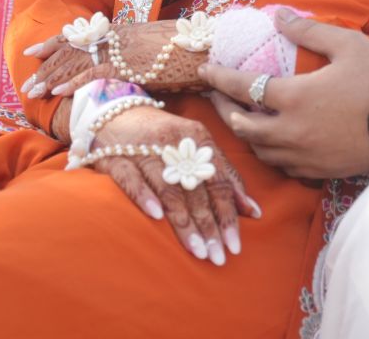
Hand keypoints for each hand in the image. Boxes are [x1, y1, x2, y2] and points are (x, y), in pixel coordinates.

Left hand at [19, 20, 203, 100]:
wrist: (205, 45)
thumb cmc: (186, 50)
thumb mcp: (156, 49)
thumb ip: (137, 58)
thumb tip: (127, 69)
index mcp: (121, 32)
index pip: (80, 36)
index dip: (54, 43)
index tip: (33, 52)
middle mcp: (116, 37)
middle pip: (72, 49)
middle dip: (46, 66)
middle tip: (26, 81)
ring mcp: (120, 50)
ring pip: (76, 62)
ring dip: (51, 78)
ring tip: (32, 90)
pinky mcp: (127, 64)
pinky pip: (93, 74)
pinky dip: (72, 83)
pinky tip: (57, 93)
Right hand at [85, 107, 259, 267]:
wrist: (115, 111)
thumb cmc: (164, 136)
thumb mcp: (198, 145)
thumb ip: (225, 176)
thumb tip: (253, 211)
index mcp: (198, 138)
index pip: (218, 182)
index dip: (228, 215)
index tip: (235, 246)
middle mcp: (173, 144)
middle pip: (196, 191)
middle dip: (209, 227)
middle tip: (218, 257)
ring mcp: (143, 150)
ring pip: (169, 189)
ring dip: (184, 222)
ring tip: (197, 250)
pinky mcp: (116, 158)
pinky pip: (132, 180)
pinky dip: (145, 197)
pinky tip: (156, 218)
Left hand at [200, 12, 368, 179]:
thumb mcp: (345, 43)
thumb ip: (307, 30)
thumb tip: (278, 15)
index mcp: (295, 98)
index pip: (244, 88)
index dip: (219, 78)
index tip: (205, 70)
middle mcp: (294, 132)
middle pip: (243, 127)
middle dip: (224, 110)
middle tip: (218, 96)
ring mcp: (307, 156)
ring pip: (262, 152)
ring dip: (247, 134)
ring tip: (244, 118)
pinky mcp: (322, 171)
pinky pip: (285, 167)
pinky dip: (273, 153)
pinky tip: (276, 141)